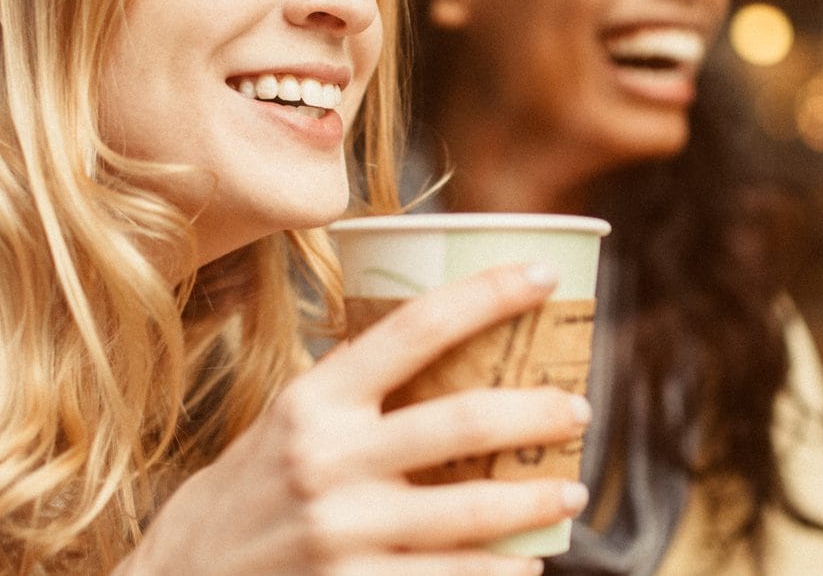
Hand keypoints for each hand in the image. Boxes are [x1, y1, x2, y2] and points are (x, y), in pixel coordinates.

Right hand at [122, 263, 591, 574]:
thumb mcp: (282, 426)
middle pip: (464, 419)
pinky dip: (499, 571)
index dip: (486, 295)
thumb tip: (437, 344)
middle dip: (538, 412)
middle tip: (578, 409)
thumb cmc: (243, 497)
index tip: (542, 276)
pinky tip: (524, 563)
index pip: (412, 327)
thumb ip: (348, 394)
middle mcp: (327, 460)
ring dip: (535, 500)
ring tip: (569, 492)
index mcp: (313, 402)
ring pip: (471, 511)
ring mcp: (342, 530)